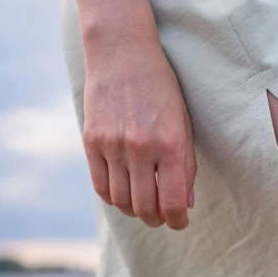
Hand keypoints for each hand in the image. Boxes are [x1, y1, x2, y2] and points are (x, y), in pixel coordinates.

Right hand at [81, 32, 195, 230]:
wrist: (124, 54)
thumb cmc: (163, 89)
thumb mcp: (184, 124)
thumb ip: (186, 165)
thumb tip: (184, 204)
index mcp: (170, 144)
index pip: (171, 203)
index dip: (177, 221)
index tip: (180, 222)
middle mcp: (140, 148)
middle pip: (145, 208)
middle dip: (157, 220)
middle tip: (163, 218)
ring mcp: (112, 146)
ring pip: (121, 201)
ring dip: (135, 211)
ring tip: (145, 206)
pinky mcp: (91, 142)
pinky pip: (100, 186)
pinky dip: (114, 198)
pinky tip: (124, 194)